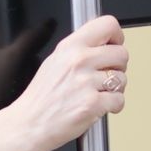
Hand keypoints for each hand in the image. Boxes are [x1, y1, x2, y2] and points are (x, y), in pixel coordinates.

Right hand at [0, 14, 127, 150]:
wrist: (28, 125)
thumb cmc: (40, 99)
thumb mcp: (54, 62)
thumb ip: (79, 50)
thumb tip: (102, 44)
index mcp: (70, 47)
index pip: (107, 25)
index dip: (116, 37)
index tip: (113, 47)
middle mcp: (79, 61)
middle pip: (122, 54)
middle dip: (118, 67)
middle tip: (105, 77)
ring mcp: (86, 83)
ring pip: (122, 79)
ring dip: (115, 89)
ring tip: (98, 94)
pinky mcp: (92, 104)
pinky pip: (119, 100)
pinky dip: (113, 106)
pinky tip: (99, 107)